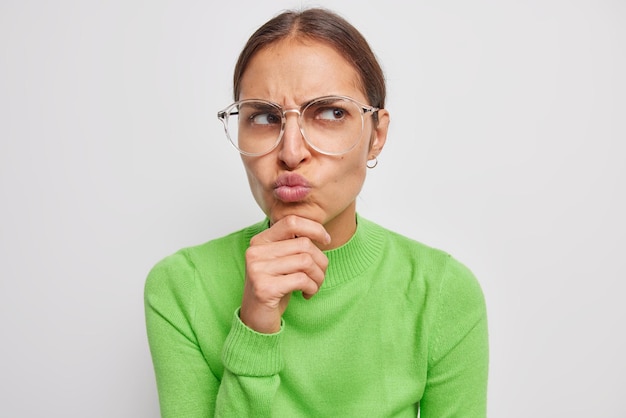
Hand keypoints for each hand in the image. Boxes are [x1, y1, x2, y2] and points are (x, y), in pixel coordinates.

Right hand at [240, 215, 330, 333]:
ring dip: (318, 276)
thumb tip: (321, 233)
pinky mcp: (264, 288)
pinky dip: (312, 287)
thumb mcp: (283, 261)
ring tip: (314, 286)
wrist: (256, 319)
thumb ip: (294, 245)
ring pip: (306, 261)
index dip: (314, 228)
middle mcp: (255, 252)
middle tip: (319, 275)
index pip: (292, 221)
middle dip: (321, 261)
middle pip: (304, 244)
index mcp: (260, 241)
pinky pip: (302, 280)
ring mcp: (257, 270)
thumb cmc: (274, 288)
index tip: (326, 241)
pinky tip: (306, 294)